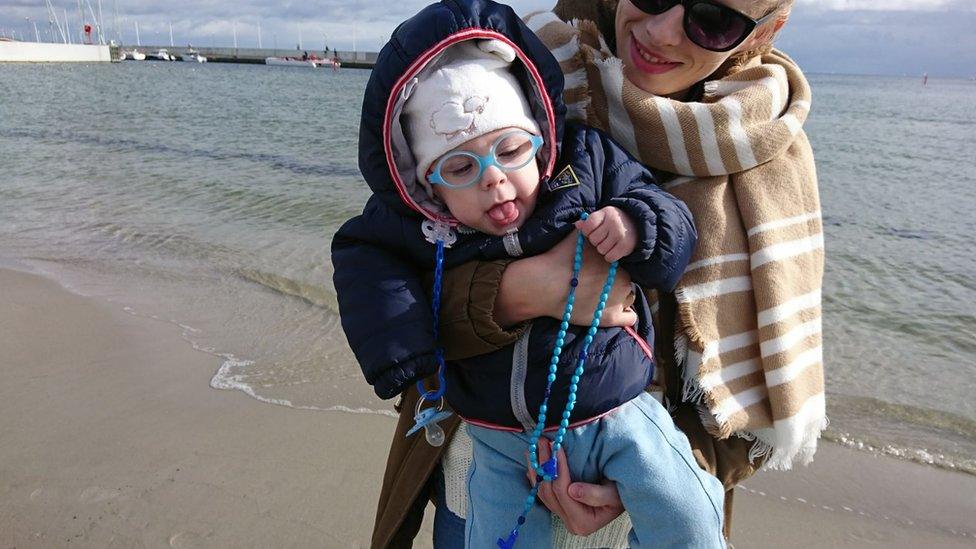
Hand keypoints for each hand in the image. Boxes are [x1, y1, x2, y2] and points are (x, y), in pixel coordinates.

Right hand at [496, 234, 636, 327]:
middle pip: (626, 281)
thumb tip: (589, 223)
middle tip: (598, 284)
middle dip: (615, 282)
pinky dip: (625, 315)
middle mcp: (622, 279)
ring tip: (602, 297)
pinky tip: (613, 311)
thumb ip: (588, 230)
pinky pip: (630, 318)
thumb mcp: (576, 237)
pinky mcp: (611, 318)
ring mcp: (618, 300)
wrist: (545, 284)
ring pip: (628, 298)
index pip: (623, 265)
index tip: (600, 272)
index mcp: (616, 261)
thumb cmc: (559, 260)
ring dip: (619, 298)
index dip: (612, 269)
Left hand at [525, 438, 624, 535]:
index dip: (558, 468)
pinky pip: (543, 492)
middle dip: (545, 464)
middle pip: (549, 491)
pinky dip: (538, 475)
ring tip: (535, 447)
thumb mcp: (614, 494)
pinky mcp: (559, 508)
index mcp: (582, 522)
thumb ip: (595, 494)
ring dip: (538, 468)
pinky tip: (534, 461)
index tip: (556, 446)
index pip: (563, 492)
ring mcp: (562, 515)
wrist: (623, 496)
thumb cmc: (622, 494)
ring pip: (542, 491)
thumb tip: (572, 490)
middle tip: (543, 441)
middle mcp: (569, 522)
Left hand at [574, 207, 636, 262]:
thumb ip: (589, 221)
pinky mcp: (626, 246)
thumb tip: (577, 224)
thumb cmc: (614, 221)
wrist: (637, 223)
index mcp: (605, 213)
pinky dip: (610, 256)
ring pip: (601, 249)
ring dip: (603, 249)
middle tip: (603, 237)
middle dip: (596, 241)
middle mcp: (613, 222)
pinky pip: (609, 257)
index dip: (587, 231)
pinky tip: (614, 250)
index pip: (588, 226)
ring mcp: (620, 234)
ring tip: (610, 243)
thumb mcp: (602, 216)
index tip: (593, 231)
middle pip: (593, 239)